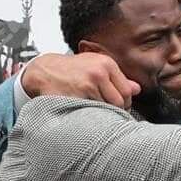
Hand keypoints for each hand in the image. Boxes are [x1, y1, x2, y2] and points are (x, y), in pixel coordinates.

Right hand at [22, 53, 140, 108]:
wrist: (44, 71)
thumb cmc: (72, 69)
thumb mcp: (96, 66)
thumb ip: (118, 78)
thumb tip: (137, 89)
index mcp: (107, 64)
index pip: (126, 92)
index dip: (125, 104)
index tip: (121, 109)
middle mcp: (98, 73)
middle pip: (119, 102)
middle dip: (116, 111)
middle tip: (109, 114)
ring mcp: (86, 85)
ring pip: (106, 109)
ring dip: (102, 114)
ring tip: (95, 113)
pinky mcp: (74, 96)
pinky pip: (91, 113)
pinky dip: (90, 116)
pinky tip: (85, 113)